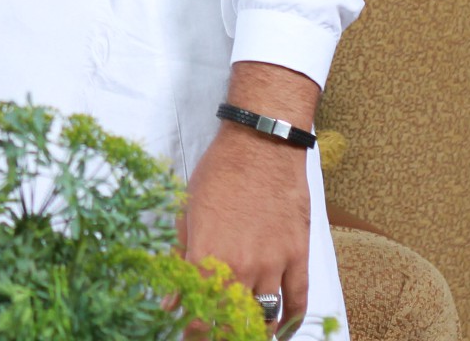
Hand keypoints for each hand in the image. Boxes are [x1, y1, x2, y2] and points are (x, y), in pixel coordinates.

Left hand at [182, 62, 317, 333]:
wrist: (260, 147)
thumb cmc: (218, 174)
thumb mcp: (187, 213)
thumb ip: (180, 259)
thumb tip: (170, 300)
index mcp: (208, 258)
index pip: (200, 316)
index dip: (194, 332)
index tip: (189, 333)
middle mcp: (242, 268)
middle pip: (234, 323)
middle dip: (222, 333)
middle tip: (215, 331)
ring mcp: (274, 264)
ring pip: (266, 317)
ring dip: (254, 329)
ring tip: (243, 330)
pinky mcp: (298, 256)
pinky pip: (299, 301)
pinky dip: (291, 320)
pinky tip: (280, 327)